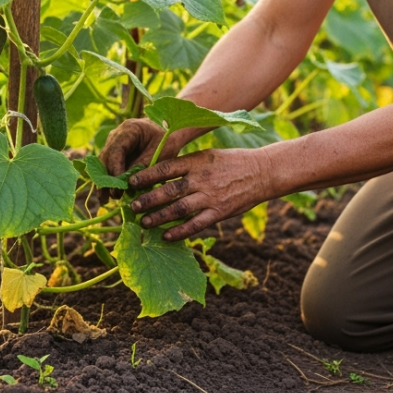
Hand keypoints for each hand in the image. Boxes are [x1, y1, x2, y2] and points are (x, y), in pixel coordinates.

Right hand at [99, 118, 170, 197]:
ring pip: (103, 164)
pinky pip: (108, 168)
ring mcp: (113, 144)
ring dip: (104, 182)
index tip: (118, 187)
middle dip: (106, 178)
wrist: (169, 133)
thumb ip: (145, 166)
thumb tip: (129, 184)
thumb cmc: (167, 141)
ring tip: (104, 200)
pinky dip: (108, 181)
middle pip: (106, 158)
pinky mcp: (115, 154)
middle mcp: (117, 135)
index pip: (116, 150)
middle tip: (109, 197)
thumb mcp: (161, 153)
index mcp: (129, 129)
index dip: (115, 169)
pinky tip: (107, 197)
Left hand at [128, 148, 275, 240]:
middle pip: (169, 190)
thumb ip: (187, 164)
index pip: (166, 168)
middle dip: (148, 199)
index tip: (131, 182)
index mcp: (196, 162)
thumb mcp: (207, 155)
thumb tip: (161, 172)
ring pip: (179, 209)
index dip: (146, 176)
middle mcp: (201, 179)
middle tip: (131, 206)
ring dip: (159, 217)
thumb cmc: (232, 161)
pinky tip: (166, 236)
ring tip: (144, 223)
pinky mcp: (219, 212)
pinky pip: (196, 224)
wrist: (262, 172)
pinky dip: (180, 232)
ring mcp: (210, 197)